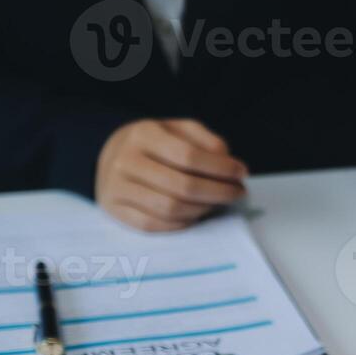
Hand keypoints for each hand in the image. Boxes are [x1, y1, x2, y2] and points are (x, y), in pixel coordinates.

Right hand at [96, 120, 247, 231]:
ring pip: (170, 208)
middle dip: (219, 192)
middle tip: (238, 192)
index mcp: (143, 134)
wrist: (112, 155)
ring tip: (217, 202)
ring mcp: (116, 187)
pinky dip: (181, 223)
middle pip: (182, 186)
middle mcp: (125, 160)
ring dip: (203, 209)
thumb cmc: (158, 144)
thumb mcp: (181, 130)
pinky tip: (196, 214)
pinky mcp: (114, 209)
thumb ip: (207, 141)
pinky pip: (153, 224)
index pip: (188, 156)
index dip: (221, 168)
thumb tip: (229, 165)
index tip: (242, 173)